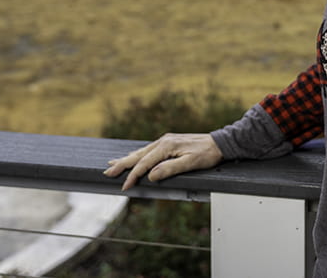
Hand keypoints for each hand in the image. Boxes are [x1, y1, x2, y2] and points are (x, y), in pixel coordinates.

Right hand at [103, 133, 222, 190]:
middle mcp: (163, 141)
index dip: (133, 175)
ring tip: (113, 163)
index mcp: (166, 146)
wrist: (220, 143)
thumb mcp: (190, 163)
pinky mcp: (169, 142)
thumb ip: (170, 169)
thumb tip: (151, 176)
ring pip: (142, 151)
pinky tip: (134, 156)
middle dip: (122, 164)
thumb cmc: (207, 154)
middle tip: (107, 172)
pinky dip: (138, 155)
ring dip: (127, 158)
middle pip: (138, 155)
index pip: (144, 164)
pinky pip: (149, 150)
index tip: (125, 186)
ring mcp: (166, 141)